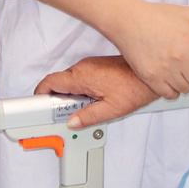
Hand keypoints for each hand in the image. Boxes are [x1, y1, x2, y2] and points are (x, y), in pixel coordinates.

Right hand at [36, 56, 159, 126]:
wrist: (150, 74)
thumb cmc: (135, 87)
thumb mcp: (111, 110)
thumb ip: (88, 117)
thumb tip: (72, 122)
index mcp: (82, 76)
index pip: (50, 82)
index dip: (40, 94)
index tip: (38, 106)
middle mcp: (83, 67)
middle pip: (59, 83)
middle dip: (57, 100)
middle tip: (64, 115)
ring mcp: (90, 65)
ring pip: (70, 81)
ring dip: (70, 96)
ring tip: (82, 110)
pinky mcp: (96, 66)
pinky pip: (81, 78)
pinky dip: (80, 90)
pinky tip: (92, 101)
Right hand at [104, 0, 188, 98]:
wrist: (129, 21)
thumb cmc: (155, 16)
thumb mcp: (186, 12)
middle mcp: (182, 58)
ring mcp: (167, 70)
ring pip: (187, 89)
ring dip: (186, 83)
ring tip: (181, 73)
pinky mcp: (152, 78)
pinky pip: (170, 94)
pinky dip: (172, 90)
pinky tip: (170, 79)